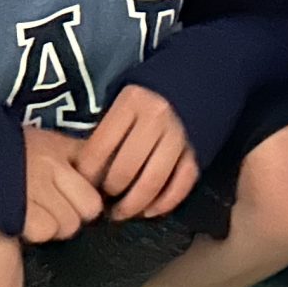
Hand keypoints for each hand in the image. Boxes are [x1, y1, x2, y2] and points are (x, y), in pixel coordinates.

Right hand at [22, 125, 105, 242]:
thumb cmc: (5, 153)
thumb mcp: (44, 141)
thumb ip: (74, 154)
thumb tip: (105, 168)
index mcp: (60, 149)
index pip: (97, 180)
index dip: (88, 197)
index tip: (76, 200)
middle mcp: (52, 166)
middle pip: (89, 208)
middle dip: (74, 215)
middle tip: (52, 210)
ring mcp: (35, 187)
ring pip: (68, 224)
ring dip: (53, 226)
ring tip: (32, 215)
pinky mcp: (16, 209)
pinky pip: (44, 231)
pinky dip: (34, 234)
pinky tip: (19, 223)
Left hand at [76, 85, 200, 222]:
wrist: (205, 73)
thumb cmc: (156, 89)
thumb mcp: (127, 96)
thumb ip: (111, 126)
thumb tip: (89, 168)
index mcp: (132, 103)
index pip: (99, 148)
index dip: (86, 174)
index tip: (82, 184)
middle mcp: (156, 118)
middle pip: (124, 169)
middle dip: (108, 192)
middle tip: (102, 200)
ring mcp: (179, 136)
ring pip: (152, 182)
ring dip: (133, 205)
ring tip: (121, 213)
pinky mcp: (199, 150)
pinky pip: (181, 185)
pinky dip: (165, 203)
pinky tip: (150, 211)